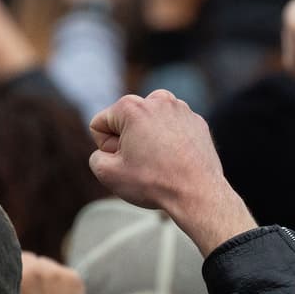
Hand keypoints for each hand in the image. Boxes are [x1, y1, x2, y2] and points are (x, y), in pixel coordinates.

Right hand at [89, 91, 253, 254]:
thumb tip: (106, 152)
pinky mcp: (197, 121)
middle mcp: (157, 99)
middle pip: (125, 121)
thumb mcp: (108, 174)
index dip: (106, 148)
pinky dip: (170, 142)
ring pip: (150, 124)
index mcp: (131, 106)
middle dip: (127, 141)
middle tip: (143, 164)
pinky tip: (176, 161)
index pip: (100, 125)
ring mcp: (181, 109)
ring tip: (160, 162)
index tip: (125, 161)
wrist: (198, 194)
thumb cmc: (154, 183)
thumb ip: (96, 157)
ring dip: (149, 140)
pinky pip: (172, 130)